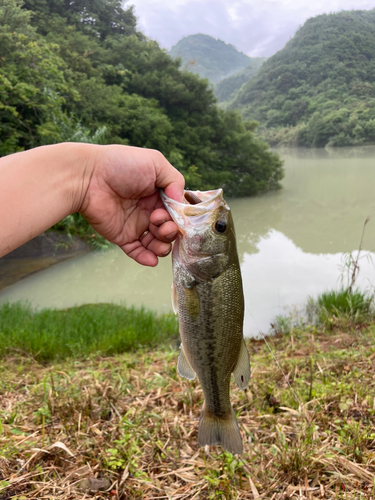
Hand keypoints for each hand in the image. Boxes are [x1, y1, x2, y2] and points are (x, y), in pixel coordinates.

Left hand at [79, 145, 184, 266]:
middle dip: (170, 232)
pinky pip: (137, 252)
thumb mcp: (155, 163)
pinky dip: (147, 258)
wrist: (87, 177)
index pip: (176, 212)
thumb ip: (174, 180)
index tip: (172, 216)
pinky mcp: (122, 236)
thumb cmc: (121, 165)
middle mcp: (149, 210)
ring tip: (158, 243)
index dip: (178, 217)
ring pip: (157, 244)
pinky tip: (152, 259)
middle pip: (169, 229)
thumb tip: (181, 202)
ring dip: (162, 247)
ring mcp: (136, 224)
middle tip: (158, 223)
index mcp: (158, 194)